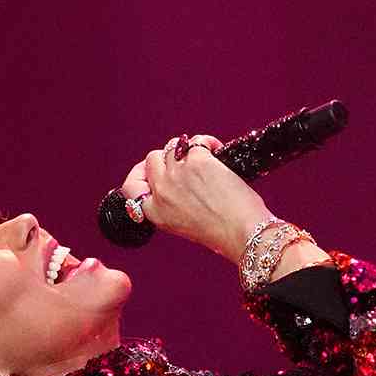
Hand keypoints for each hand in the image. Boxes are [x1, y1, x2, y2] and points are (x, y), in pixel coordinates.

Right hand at [119, 134, 269, 262]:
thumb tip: (174, 179)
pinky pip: (196, 141)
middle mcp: (162, 193)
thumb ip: (172, 204)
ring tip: (203, 158)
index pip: (132, 187)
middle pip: (151, 160)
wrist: (243, 234)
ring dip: (186, 149)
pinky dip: (208, 143)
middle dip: (166, 158)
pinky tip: (217, 151)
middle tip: (182, 162)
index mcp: (157, 214)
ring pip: (172, 147)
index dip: (141, 175)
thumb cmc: (221, 233)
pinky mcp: (197, 161)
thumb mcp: (184, 225)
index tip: (151, 171)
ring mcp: (178, 174)